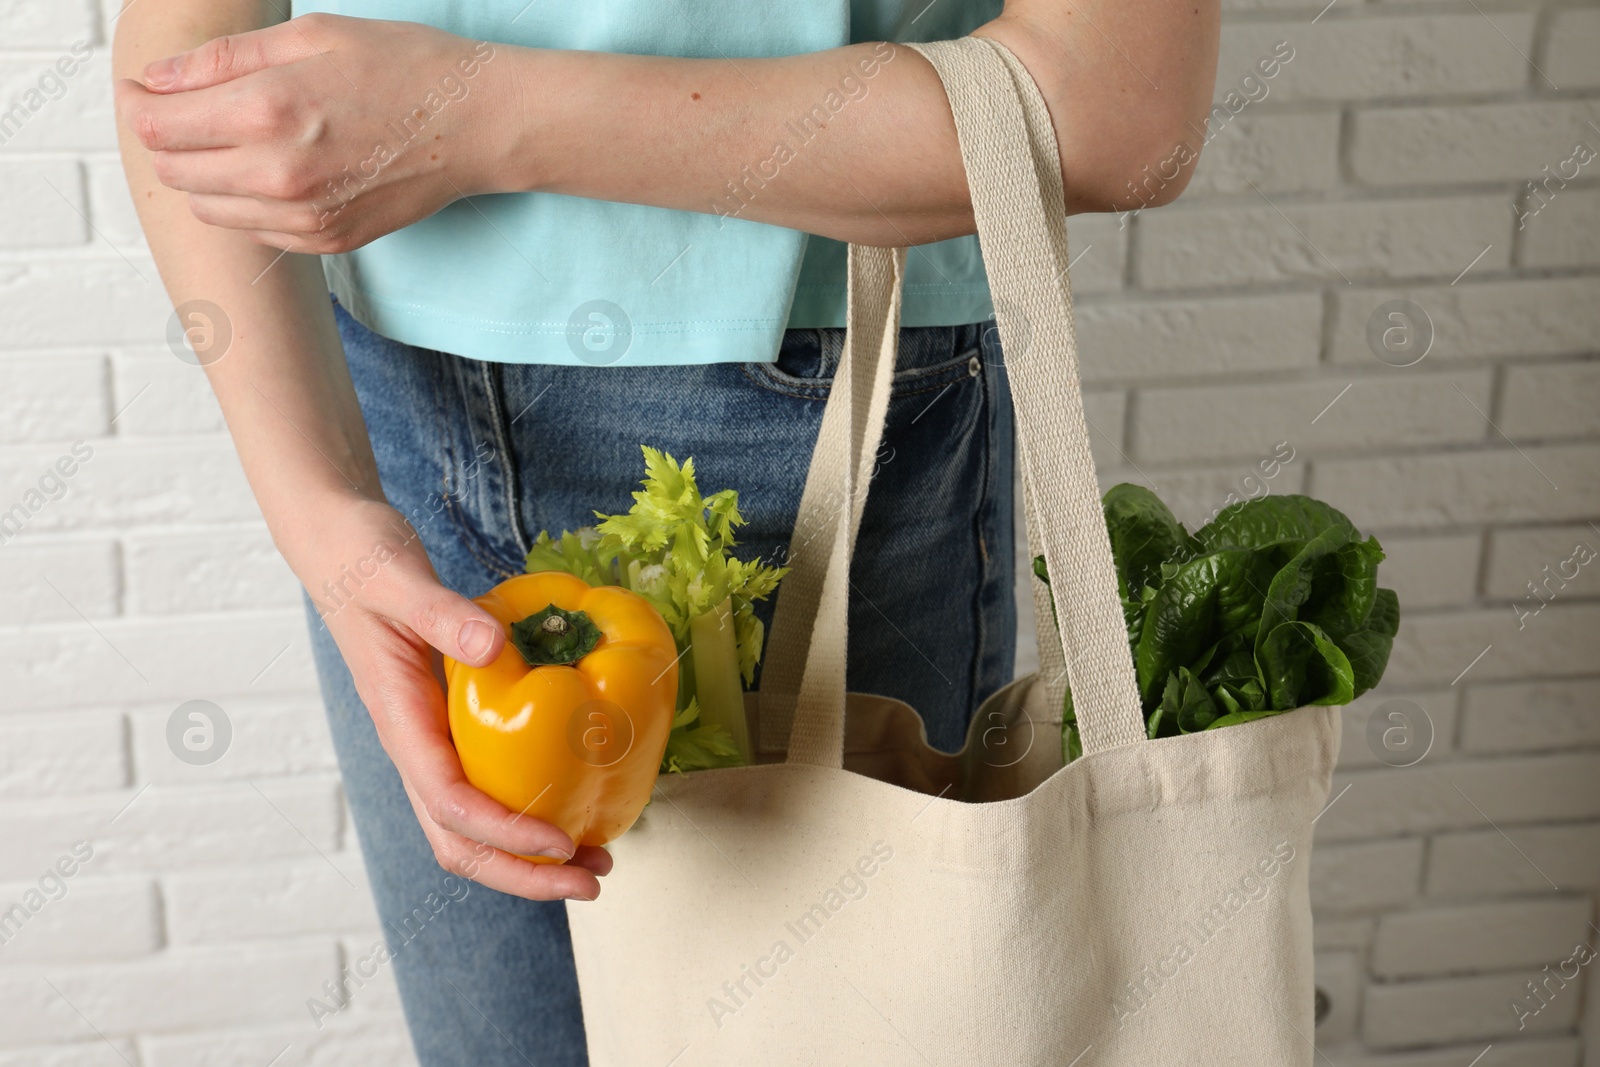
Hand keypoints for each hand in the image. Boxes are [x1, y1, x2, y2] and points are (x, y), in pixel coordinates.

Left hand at [113, 14, 510, 252]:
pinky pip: (255, 230)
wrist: (476, 125)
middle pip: (175, 172)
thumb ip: (226, 60)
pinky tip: (271, 170)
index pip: (158, 125)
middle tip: (181, 112)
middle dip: (164, 140)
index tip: (141, 90)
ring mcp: (304, 216)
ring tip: (228, 141)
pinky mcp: (328, 240)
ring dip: (202, 175)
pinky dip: (245, 203)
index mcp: (267, 111)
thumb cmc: (403, 68)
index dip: (137, 105)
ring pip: (209, 208)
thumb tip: (161, 82)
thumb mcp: (311, 36)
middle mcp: (278, 174)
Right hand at [284, 492, 612, 900]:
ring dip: (528, 858)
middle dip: (524, 874)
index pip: (452, 804)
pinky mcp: (449, 731)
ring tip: (594, 860)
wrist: (339, 552)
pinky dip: (527, 815)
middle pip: (461, 842)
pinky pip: (486, 791)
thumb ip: (442, 613)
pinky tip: (574, 806)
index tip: (561, 841)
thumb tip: (491, 648)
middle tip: (594, 879)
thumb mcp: (402, 580)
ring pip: (472, 829)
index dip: (507, 833)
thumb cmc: (365, 563)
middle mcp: (415, 747)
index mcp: (402, 722)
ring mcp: (431, 744)